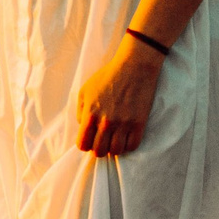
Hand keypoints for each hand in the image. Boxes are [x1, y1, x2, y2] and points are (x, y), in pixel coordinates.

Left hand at [74, 37, 163, 157]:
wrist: (133, 67)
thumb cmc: (108, 76)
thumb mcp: (86, 89)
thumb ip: (81, 110)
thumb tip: (83, 126)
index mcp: (90, 114)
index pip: (83, 144)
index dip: (85, 144)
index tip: (90, 140)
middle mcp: (105, 123)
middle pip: (98, 151)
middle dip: (99, 148)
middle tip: (103, 140)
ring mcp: (123, 125)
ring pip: (115, 151)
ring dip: (114, 148)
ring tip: (115, 139)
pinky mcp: (138, 124)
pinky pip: (132, 146)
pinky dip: (128, 145)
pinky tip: (127, 137)